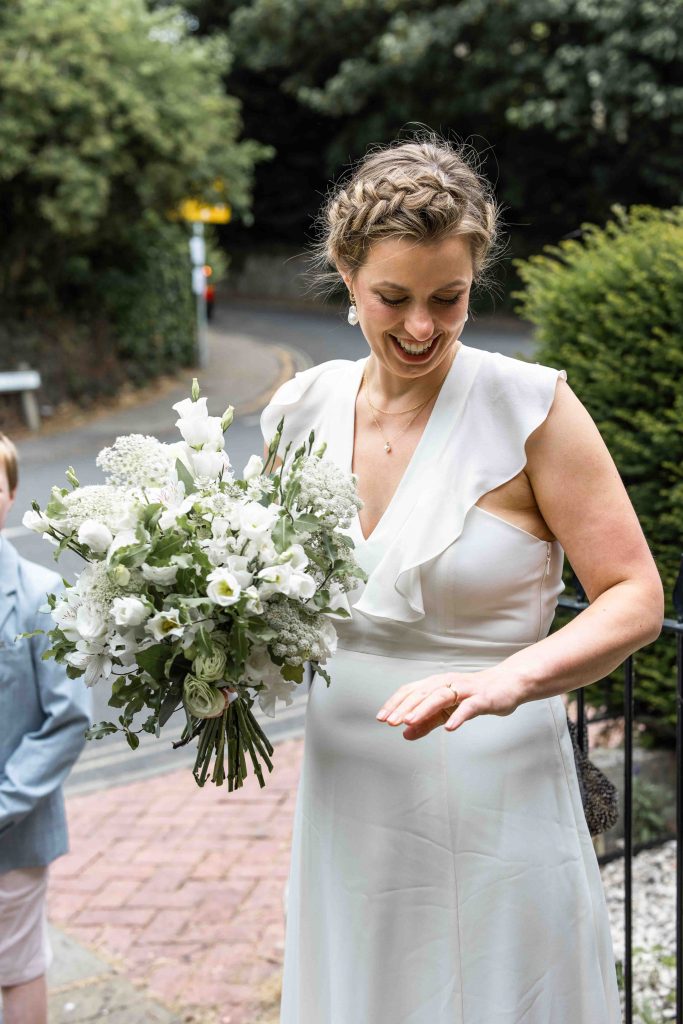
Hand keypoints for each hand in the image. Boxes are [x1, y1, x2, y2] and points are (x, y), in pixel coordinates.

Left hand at [375, 669, 523, 740]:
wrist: (508, 684)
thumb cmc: (475, 695)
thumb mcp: (447, 710)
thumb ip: (427, 722)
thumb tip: (405, 734)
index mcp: (437, 684)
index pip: (411, 691)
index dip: (396, 703)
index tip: (381, 717)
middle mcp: (448, 683)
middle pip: (423, 693)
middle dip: (405, 707)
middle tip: (390, 721)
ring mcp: (466, 690)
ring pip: (441, 696)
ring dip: (424, 708)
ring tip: (410, 721)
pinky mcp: (483, 698)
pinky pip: (469, 707)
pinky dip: (459, 716)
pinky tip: (450, 727)